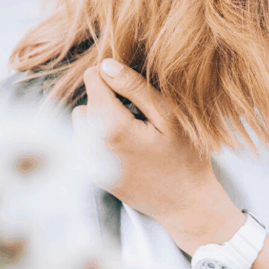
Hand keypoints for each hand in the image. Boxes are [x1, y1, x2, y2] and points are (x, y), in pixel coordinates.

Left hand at [72, 59, 243, 252]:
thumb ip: (135, 88)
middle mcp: (91, 145)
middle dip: (110, 102)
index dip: (116, 78)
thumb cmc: (185, 159)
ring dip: (103, 121)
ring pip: (83, 120)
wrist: (185, 205)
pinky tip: (127, 151)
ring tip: (133, 135)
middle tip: (141, 120)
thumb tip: (105, 64)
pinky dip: (102, 139)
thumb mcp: (169, 117)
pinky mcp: (90, 173)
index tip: (137, 94)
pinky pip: (86, 141)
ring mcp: (88, 162)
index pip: (92, 77)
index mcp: (111, 127)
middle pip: (87, 100)